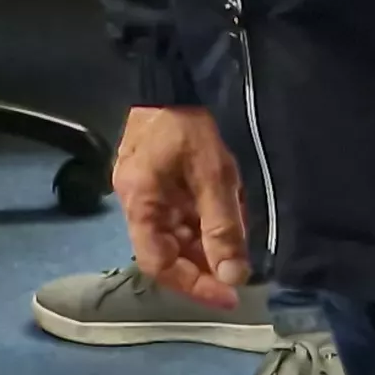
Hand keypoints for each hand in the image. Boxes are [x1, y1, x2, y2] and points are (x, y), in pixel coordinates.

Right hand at [112, 105, 249, 308]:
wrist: (172, 79)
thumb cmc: (190, 125)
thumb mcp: (215, 176)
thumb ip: (222, 228)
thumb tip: (233, 276)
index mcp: (140, 202)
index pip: (158, 264)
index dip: (192, 285)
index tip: (228, 295)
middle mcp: (134, 203)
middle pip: (167, 252)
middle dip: (204, 264)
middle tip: (240, 267)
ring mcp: (143, 192)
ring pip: (174, 235)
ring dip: (205, 243)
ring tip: (238, 237)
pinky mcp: (155, 183)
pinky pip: (177, 216)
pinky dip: (201, 223)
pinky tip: (224, 216)